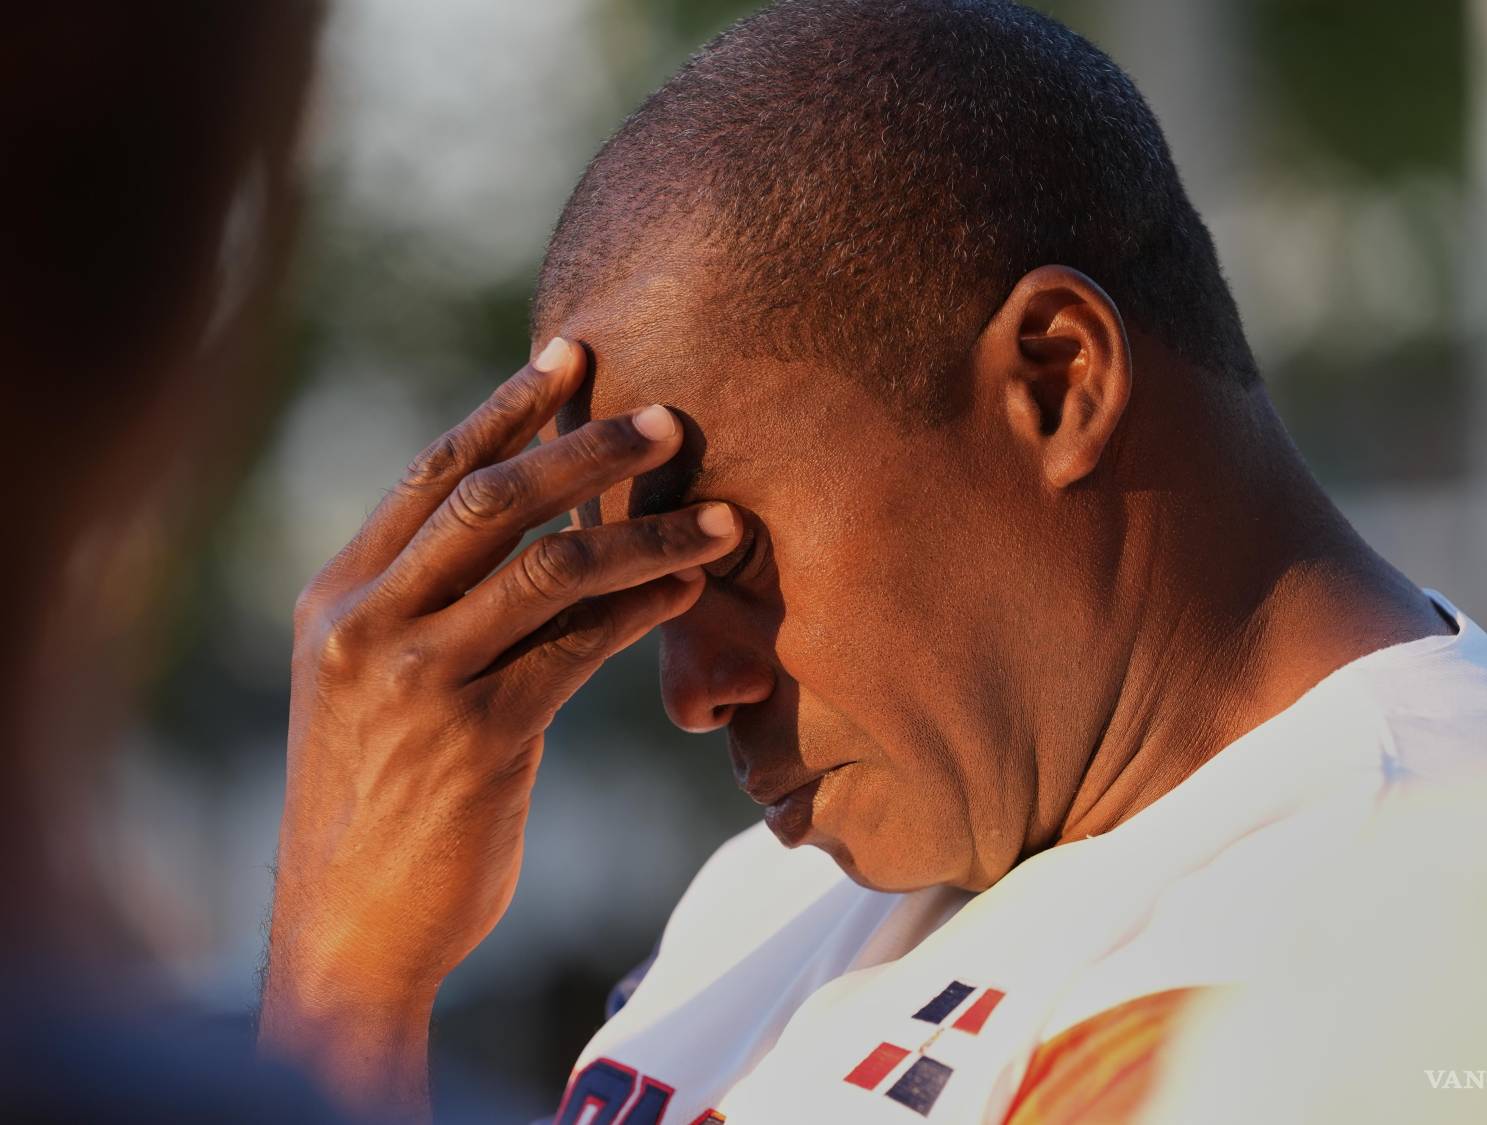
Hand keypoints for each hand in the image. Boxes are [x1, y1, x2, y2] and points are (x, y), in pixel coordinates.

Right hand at [259, 338, 739, 1116]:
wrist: (350, 928)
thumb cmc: (376, 801)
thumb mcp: (370, 687)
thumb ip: (427, 604)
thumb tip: (532, 526)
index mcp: (337, 596)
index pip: (432, 473)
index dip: (508, 408)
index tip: (572, 354)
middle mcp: (366, 622)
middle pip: (491, 498)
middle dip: (586, 446)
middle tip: (670, 416)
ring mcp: (419, 678)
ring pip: (550, 568)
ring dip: (644, 533)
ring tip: (722, 517)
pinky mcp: (479, 737)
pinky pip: (580, 649)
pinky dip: (642, 612)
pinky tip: (689, 593)